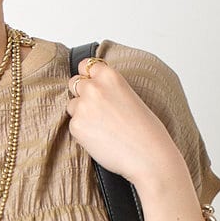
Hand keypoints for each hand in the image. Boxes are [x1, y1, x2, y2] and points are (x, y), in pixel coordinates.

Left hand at [64, 54, 188, 190]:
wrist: (147, 155)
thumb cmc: (145, 131)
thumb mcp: (129, 96)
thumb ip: (109, 90)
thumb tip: (94, 93)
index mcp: (110, 76)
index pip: (86, 65)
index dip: (88, 77)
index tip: (91, 85)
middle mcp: (94, 87)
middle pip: (74, 84)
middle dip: (82, 95)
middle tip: (96, 112)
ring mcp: (83, 106)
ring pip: (72, 106)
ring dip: (81, 115)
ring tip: (101, 128)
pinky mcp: (77, 126)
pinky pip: (73, 126)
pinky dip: (82, 134)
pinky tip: (100, 140)